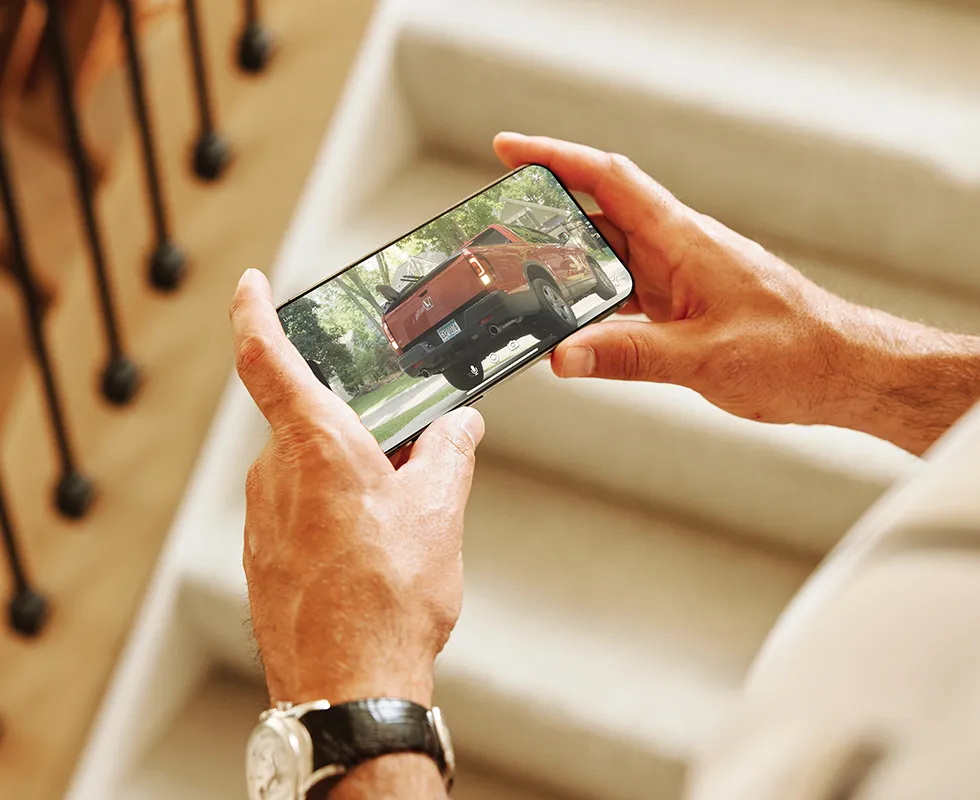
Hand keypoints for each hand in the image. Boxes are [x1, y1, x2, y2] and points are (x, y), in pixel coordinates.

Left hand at [231, 269, 483, 707]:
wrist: (350, 686)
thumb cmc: (388, 599)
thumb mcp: (439, 511)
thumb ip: (450, 452)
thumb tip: (461, 425)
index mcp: (316, 444)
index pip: (266, 356)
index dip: (253, 310)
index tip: (250, 283)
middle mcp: (276, 474)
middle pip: (308, 420)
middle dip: (353, 425)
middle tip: (402, 448)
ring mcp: (263, 518)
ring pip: (305, 468)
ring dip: (348, 474)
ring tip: (398, 511)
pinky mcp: (264, 555)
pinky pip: (296, 509)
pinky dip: (332, 511)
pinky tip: (370, 547)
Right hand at [494, 133, 979, 454]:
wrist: (843, 369)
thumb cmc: (794, 353)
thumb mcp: (703, 358)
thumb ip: (629, 356)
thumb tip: (562, 356)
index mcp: (683, 241)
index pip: (610, 181)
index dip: (557, 158)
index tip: (510, 148)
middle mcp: (677, 249)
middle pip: (599, 216)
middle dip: (545, 217)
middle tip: (495, 233)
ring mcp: (680, 276)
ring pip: (609, 257)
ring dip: (566, 265)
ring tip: (518, 281)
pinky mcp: (685, 304)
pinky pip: (626, 291)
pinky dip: (593, 300)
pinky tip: (571, 323)